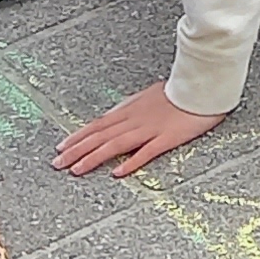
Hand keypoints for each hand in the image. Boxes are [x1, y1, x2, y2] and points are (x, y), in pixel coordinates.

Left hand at [54, 82, 224, 177]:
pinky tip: (117, 173)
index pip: (97, 125)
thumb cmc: (180, 91)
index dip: (78, 137)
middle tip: (57, 164)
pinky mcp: (168, 137)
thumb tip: (117, 116)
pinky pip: (146, 151)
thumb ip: (133, 107)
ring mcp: (150, 129)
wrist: (202, 85)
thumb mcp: (150, 94)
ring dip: (93, 157)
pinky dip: (130, 162)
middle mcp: (135, 119)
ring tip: (76, 170)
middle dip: (76, 150)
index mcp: (130, 109)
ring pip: (115, 144)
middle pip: (100, 136)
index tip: (61, 148)